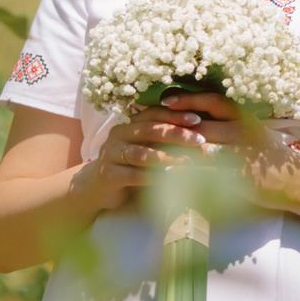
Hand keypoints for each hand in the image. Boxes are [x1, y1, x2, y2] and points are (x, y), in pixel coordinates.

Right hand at [76, 104, 209, 210]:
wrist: (97, 188)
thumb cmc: (131, 166)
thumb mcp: (147, 148)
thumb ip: (165, 139)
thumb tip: (202, 135)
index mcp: (129, 123)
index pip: (154, 113)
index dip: (176, 115)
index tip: (198, 120)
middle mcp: (118, 134)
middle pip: (150, 130)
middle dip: (177, 134)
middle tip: (199, 140)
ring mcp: (111, 154)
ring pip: (141, 154)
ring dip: (167, 157)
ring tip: (188, 162)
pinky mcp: (108, 175)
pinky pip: (133, 175)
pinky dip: (153, 177)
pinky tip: (169, 180)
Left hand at [157, 90, 299, 211]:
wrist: (295, 179)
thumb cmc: (268, 154)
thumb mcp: (252, 130)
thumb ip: (228, 122)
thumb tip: (199, 113)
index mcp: (244, 116)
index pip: (212, 101)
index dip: (188, 98)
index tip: (165, 98)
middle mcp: (242, 131)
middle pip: (201, 124)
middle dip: (172, 124)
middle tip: (147, 123)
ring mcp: (241, 154)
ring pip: (200, 149)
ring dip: (173, 149)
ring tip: (148, 148)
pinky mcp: (239, 176)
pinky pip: (206, 174)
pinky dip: (185, 173)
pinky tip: (166, 175)